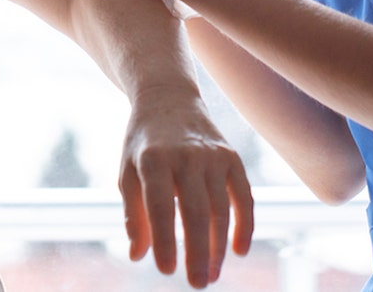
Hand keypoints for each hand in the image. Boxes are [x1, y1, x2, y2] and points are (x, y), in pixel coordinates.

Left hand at [120, 88, 253, 288]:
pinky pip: (243, 196)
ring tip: (210, 274)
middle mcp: (186, 155)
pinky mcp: (232, 157)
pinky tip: (238, 250)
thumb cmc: (143, 144)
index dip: (165, 239)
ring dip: (218, 245)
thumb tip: (138, 255)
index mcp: (153, 158)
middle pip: (196, 210)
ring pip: (221, 208)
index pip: (160, 205)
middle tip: (197, 283)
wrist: (168, 98)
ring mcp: (213, 155)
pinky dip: (245, 224)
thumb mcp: (128, 173)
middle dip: (198, 251)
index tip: (166, 269)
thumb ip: (134, 214)